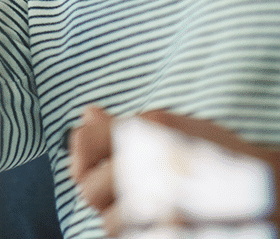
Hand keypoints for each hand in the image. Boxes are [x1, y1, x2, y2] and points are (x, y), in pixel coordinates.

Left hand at [69, 105, 279, 234]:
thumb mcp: (174, 128)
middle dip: (100, 191)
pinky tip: (155, 225)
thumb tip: (87, 114)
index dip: (80, 152)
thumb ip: (124, 125)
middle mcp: (152, 173)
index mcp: (149, 136)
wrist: (272, 197)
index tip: (87, 159)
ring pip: (109, 224)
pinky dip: (139, 234)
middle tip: (126, 190)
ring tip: (150, 209)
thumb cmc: (220, 159)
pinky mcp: (171, 236)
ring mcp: (164, 213)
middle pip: (89, 189)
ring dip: (123, 219)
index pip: (85, 141)